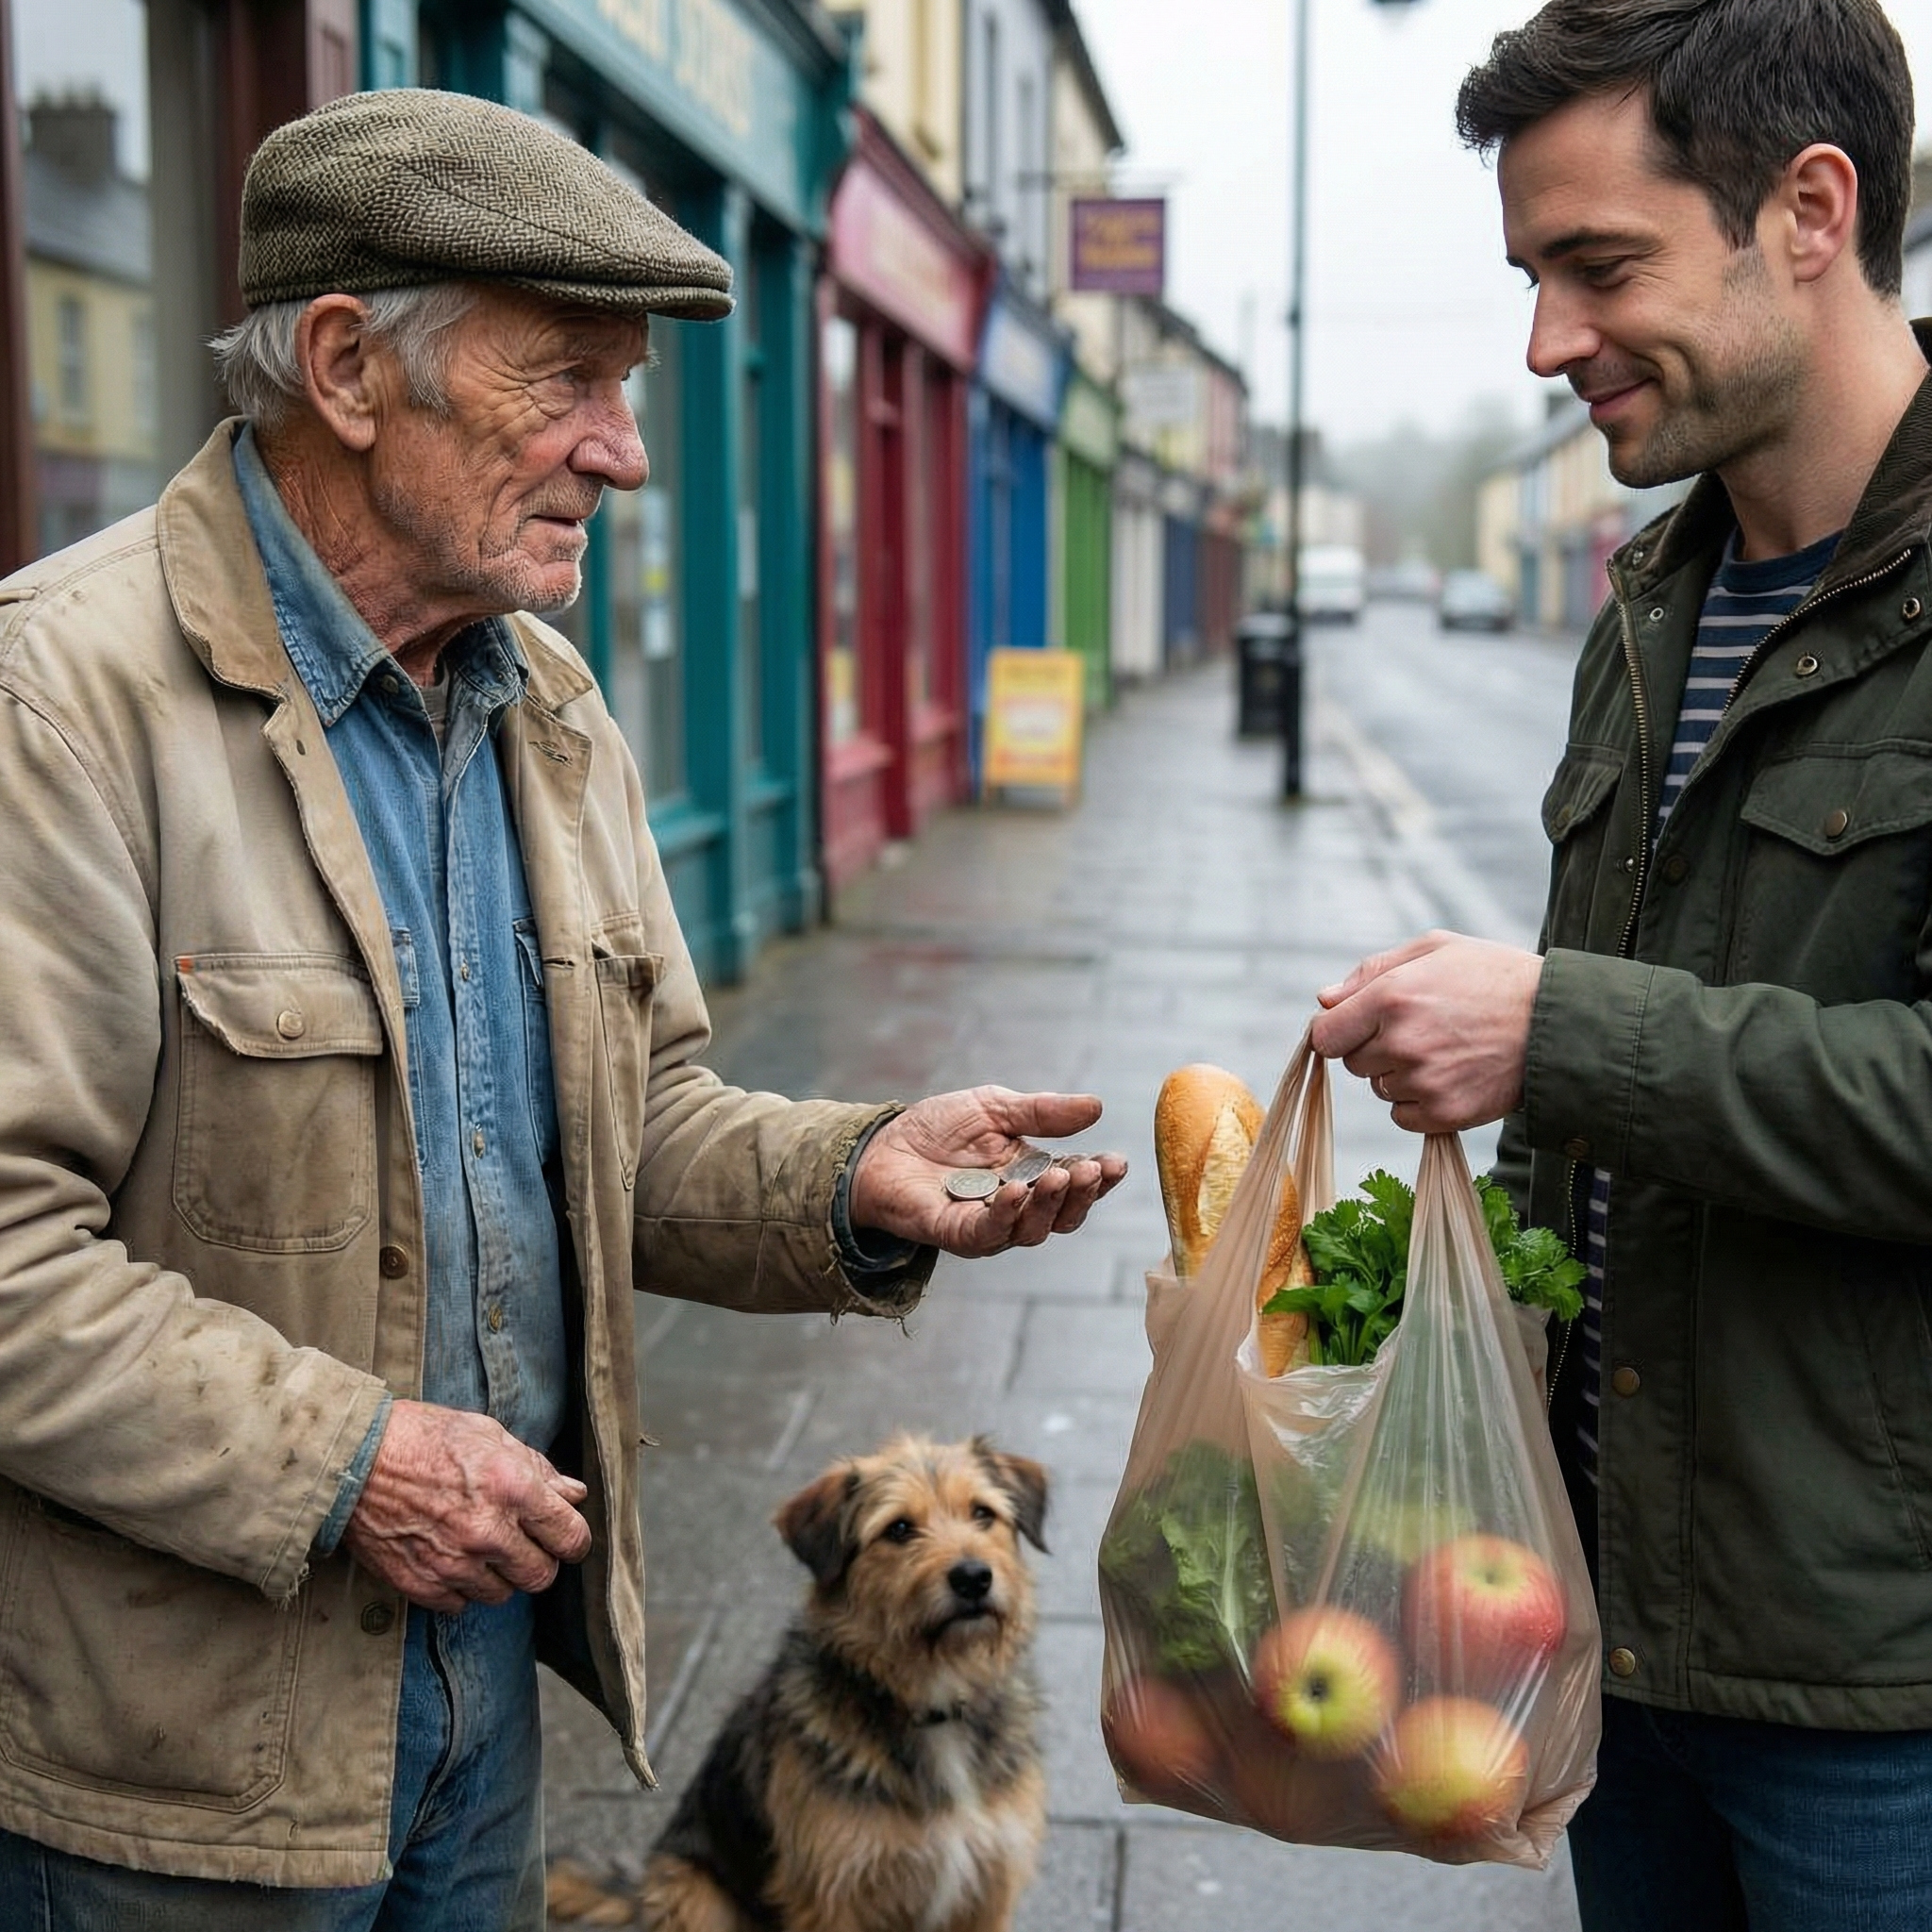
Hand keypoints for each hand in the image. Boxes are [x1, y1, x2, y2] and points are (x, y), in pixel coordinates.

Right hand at [340, 1399, 591, 1612]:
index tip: (563, 1536)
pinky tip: (448, 1558)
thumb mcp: (489, 1435)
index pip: (572, 1538)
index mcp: (514, 1489)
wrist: (353, 1459)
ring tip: (477, 1545)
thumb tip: (574, 1494)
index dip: (573, 1539)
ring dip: (498, 1575)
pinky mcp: (421, 1585)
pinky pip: (459, 1605)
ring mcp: (454, 1564)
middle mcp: (489, 1533)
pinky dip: (459, 1588)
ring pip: (502, 1595)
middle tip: (521, 1541)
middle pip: (542, 1576)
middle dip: (538, 1560)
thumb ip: (538, 1469)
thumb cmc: (423, 1437)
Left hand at [848, 1086, 1127, 1257]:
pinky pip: (988, 1233)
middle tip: (1091, 1169)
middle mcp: (1018, 1207)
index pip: (1076, 1183)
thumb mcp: (996, 1108)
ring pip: (1033, 1230)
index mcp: (1034, 1176)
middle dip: (1082, 1193)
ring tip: (1059, 1175)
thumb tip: (1096, 1106)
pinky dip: (1006, 1214)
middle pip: (1063, 1215)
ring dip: (1050, 1205)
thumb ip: (1043, 1112)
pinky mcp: (956, 1234)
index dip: (1099, 1176)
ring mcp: (989, 1225)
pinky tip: (1014, 1191)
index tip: (1117, 1161)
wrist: (882, 1144)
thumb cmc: (939, 1128)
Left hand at [1309, 931, 1541, 1133]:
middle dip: (1374, 1048)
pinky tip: (1452, 1076)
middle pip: (1353, 1062)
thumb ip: (1371, 971)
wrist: (1560, 1022)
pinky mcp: (1445, 1114)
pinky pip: (1403, 1116)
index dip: (1336, 1031)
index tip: (1355, 1027)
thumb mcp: (1435, 949)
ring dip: (1400, 1074)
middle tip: (1421, 1030)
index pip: (1325, 1034)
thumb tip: (1324, 1000)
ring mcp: (1423, 1082)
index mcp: (1391, 997)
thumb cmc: (1495, 977)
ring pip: (1380, 1088)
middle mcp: (1401, 1042)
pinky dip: (1419, 1103)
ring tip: (1446, 1050)